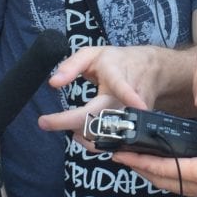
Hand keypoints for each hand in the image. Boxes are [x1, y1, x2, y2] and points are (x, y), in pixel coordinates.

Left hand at [38, 46, 158, 141]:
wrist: (152, 72)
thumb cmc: (118, 61)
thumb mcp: (93, 54)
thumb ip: (71, 65)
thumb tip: (53, 83)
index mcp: (119, 78)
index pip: (118, 89)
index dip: (116, 99)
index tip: (90, 107)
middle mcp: (129, 101)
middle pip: (101, 119)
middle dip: (70, 123)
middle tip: (44, 121)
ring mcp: (133, 118)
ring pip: (104, 135)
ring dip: (79, 132)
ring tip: (61, 122)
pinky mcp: (132, 129)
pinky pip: (109, 142)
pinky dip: (90, 140)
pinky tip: (78, 132)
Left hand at [111, 127, 196, 196]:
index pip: (161, 166)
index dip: (136, 160)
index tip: (117, 154)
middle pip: (159, 178)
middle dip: (137, 167)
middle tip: (120, 155)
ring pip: (170, 182)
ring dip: (151, 172)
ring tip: (140, 159)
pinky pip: (183, 184)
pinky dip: (169, 175)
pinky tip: (173, 168)